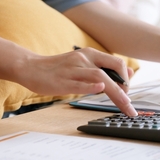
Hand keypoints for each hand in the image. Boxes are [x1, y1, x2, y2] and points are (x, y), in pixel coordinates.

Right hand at [18, 47, 136, 116]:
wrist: (30, 67)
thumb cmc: (57, 69)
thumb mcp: (82, 64)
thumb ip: (103, 68)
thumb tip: (129, 73)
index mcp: (90, 54)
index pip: (117, 63)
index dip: (127, 78)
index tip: (128, 94)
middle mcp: (83, 58)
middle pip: (112, 69)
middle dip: (125, 88)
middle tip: (129, 105)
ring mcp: (73, 69)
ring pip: (99, 76)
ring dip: (115, 92)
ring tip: (124, 104)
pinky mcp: (62, 80)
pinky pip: (79, 83)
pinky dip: (91, 86)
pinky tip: (100, 89)